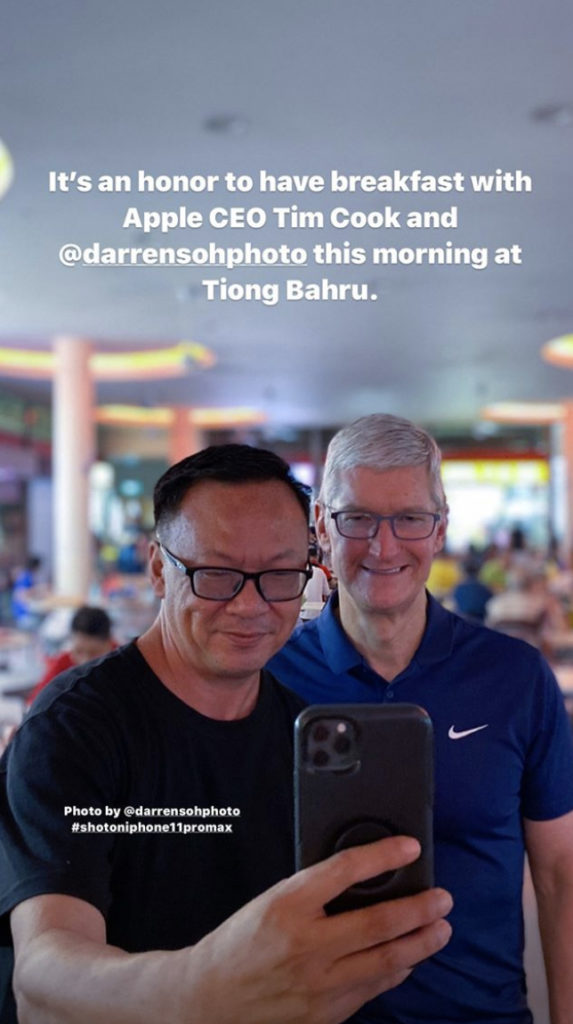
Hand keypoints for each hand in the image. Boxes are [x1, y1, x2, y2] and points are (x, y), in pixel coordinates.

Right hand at [185, 835, 452, 1023]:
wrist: (209, 999)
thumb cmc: (239, 944)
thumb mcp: (270, 901)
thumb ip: (314, 892)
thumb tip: (363, 878)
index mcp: (287, 906)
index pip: (345, 870)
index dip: (383, 854)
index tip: (410, 845)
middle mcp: (306, 945)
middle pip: (379, 922)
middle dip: (419, 908)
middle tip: (443, 898)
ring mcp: (318, 984)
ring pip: (386, 960)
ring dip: (420, 943)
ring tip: (440, 929)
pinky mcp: (325, 1014)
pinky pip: (372, 988)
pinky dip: (395, 971)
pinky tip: (408, 960)